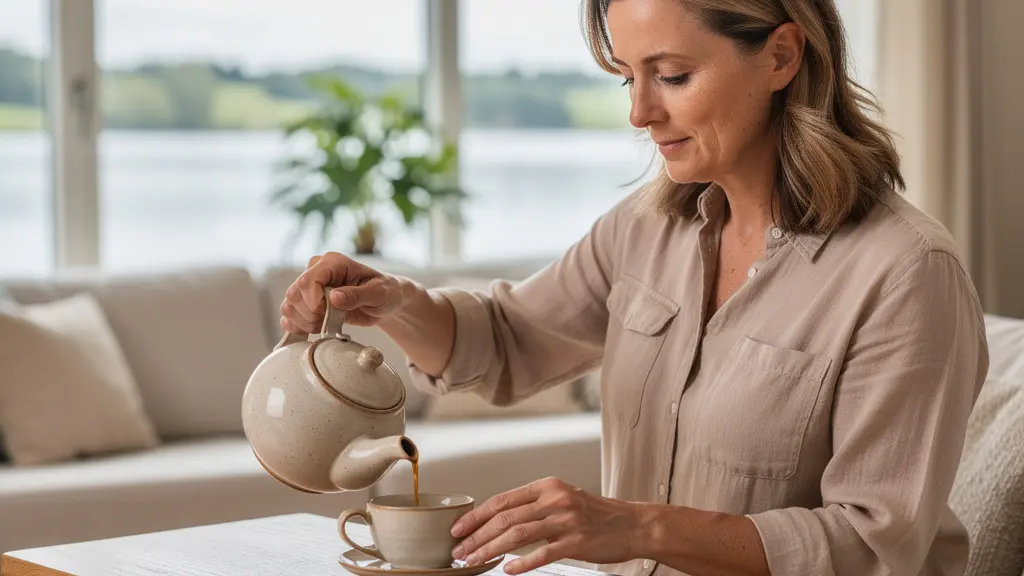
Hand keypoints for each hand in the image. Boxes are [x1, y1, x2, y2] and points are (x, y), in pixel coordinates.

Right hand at [279, 252, 404, 333]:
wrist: (382, 302)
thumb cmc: (384, 292)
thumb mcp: (378, 293)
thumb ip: (357, 295)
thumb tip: (334, 297)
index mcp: (333, 262)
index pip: (308, 280)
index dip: (314, 302)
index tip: (328, 313)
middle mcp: (316, 270)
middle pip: (294, 294)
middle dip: (310, 315)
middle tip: (329, 322)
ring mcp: (309, 286)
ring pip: (289, 305)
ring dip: (304, 322)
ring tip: (324, 326)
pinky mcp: (306, 302)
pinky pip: (288, 315)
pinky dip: (298, 326)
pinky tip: (314, 329)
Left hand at [449, 477, 646, 574]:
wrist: (631, 525)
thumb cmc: (595, 514)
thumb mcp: (563, 499)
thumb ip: (534, 506)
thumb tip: (497, 519)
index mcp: (547, 486)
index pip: (502, 500)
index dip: (476, 516)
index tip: (458, 529)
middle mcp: (555, 499)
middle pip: (505, 519)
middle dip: (477, 536)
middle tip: (459, 552)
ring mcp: (566, 520)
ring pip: (518, 535)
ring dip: (490, 550)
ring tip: (474, 562)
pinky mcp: (577, 542)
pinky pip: (543, 553)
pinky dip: (522, 563)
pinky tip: (507, 570)